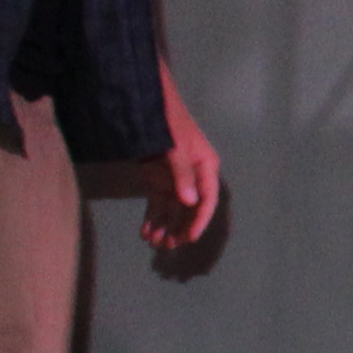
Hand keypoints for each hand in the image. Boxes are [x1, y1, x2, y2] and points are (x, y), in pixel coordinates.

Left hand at [146, 76, 224, 255]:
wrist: (146, 107)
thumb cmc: (168, 123)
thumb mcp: (176, 148)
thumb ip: (182, 175)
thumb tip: (190, 202)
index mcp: (206, 168)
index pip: (207, 199)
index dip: (200, 220)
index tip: (190, 237)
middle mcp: (193, 178)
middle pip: (190, 210)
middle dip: (180, 228)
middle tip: (169, 245)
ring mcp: (175, 181)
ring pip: (173, 211)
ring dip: (165, 227)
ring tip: (154, 243)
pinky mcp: (157, 181)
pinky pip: (157, 205)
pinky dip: (152, 219)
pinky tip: (145, 232)